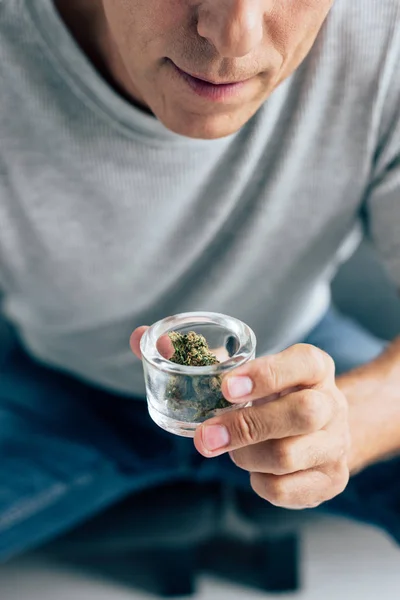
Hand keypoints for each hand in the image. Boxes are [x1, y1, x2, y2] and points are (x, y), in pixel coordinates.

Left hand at [131, 329, 349, 508]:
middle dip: (247, 426)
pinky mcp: (332, 479)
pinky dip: (258, 482)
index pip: (303, 363)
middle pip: (301, 413)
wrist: (320, 430)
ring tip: (229, 447)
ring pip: (288, 456)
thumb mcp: (245, 371)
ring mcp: (336, 443)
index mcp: (314, 367)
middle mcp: (332, 403)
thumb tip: (136, 337)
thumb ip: (194, 355)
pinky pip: (286, 489)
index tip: (226, 387)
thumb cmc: (271, 395)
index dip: (266, 374)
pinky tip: (254, 469)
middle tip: (207, 436)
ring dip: (245, 455)